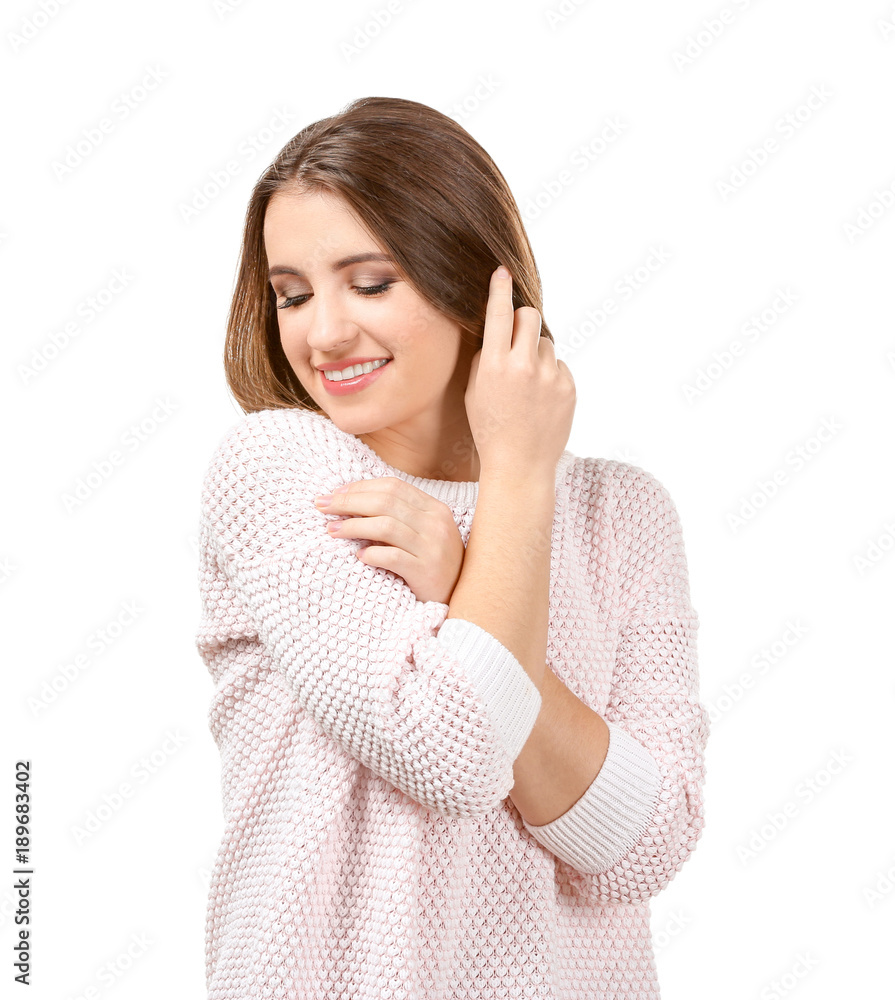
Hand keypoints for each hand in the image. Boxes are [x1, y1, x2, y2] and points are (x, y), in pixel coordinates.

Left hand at [315, 478, 465, 604]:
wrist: (462, 598)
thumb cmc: (435, 564)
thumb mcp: (423, 533)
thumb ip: (399, 516)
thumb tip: (353, 503)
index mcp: (434, 508)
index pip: (392, 487)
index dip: (360, 487)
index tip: (335, 494)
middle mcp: (435, 523)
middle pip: (385, 501)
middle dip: (348, 501)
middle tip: (322, 506)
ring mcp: (433, 547)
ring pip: (386, 526)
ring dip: (353, 525)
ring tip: (331, 530)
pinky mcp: (427, 572)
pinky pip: (393, 557)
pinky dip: (371, 553)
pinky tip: (358, 556)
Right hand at [465, 266, 575, 478]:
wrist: (519, 465)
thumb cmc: (491, 428)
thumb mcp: (475, 391)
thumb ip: (486, 357)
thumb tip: (501, 330)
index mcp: (495, 366)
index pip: (498, 314)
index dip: (500, 290)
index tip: (502, 271)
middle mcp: (525, 366)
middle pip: (530, 317)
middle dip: (523, 321)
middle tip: (517, 338)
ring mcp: (551, 377)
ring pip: (546, 344)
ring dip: (537, 355)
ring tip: (528, 386)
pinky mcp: (569, 388)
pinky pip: (559, 367)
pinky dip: (550, 376)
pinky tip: (541, 401)